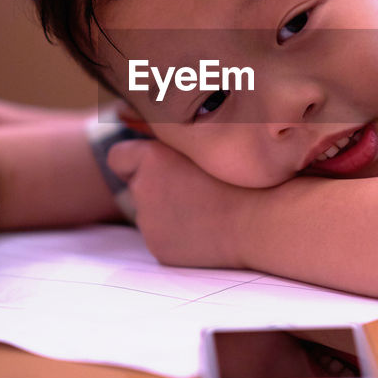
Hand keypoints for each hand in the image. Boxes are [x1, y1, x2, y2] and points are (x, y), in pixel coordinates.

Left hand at [107, 139, 245, 268]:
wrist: (260, 222)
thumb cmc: (242, 177)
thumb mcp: (206, 147)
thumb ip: (172, 141)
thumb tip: (141, 130)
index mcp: (151, 159)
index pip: (118, 157)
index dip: (134, 160)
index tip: (153, 164)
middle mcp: (143, 189)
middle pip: (137, 185)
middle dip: (157, 186)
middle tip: (195, 186)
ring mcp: (149, 222)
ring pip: (150, 212)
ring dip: (169, 209)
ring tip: (207, 208)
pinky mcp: (159, 248)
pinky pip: (161, 235)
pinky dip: (178, 232)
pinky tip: (207, 228)